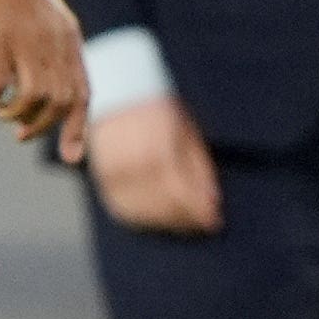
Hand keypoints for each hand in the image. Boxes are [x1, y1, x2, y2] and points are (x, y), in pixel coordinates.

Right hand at [0, 0, 90, 160]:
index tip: (71, 155)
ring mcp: (24, 38)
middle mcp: (52, 39)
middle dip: (41, 126)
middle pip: (60, 101)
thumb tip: (47, 94)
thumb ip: (49, 51)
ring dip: (15, 116)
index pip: (82, 92)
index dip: (78, 127)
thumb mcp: (40, 19)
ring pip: (34, 97)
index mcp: (67, 36)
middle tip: (18, 132)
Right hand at [87, 94, 220, 235]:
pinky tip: (157, 219)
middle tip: (202, 224)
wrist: (115, 93)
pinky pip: (123, 210)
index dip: (200, 212)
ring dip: (166, 223)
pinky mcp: (103, 179)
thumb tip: (212, 198)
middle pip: (164, 207)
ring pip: (143, 213)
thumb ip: (200, 166)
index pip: (182, 194)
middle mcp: (134, 164)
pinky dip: (142, 219)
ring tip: (183, 223)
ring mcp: (115, 174)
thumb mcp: (186, 130)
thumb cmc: (154, 108)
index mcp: (158, 150)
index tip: (214, 221)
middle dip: (186, 220)